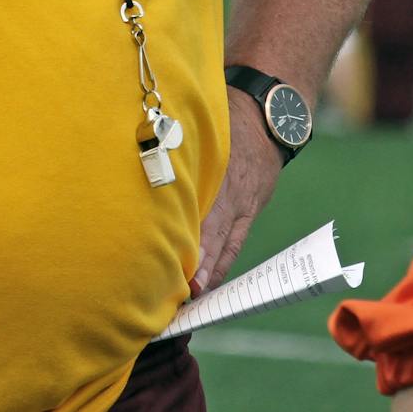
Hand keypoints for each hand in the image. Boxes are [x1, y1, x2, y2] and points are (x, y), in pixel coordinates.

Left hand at [191, 88, 284, 295]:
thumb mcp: (202, 128)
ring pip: (229, 242)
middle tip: (185, 293)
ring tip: (195, 297)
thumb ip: (178, 151)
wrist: (268, 115)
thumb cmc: (224, 117)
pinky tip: (210, 280)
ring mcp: (247, 202)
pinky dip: (225, 260)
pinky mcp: (252, 207)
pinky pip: (238, 239)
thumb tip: (143, 168)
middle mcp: (235, 192)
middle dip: (201, 264)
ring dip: (212, 269)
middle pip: (216, 233)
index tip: (183, 263)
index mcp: (221, 171)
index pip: (206, 212)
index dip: (195, 240)